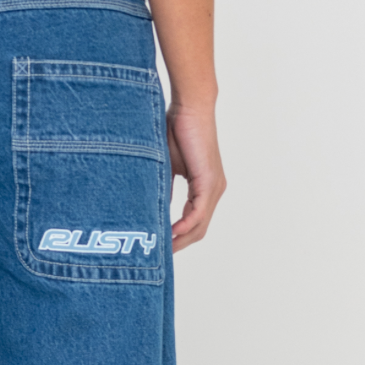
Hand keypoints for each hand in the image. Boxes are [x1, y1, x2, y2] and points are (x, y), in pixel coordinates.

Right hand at [165, 103, 225, 251]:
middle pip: (198, 230)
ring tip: (161, 250)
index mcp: (204, 188)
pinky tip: (170, 234)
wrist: (189, 107)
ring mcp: (214, 187)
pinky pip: (198, 212)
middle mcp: (213, 190)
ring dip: (181, 240)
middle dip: (179, 245)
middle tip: (157, 256)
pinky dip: (184, 225)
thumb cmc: (176, 130)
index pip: (194, 222)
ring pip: (199, 226)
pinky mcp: (209, 181)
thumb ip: (162, 188)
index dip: (178, 238)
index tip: (159, 246)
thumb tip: (150, 208)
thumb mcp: (165, 166)